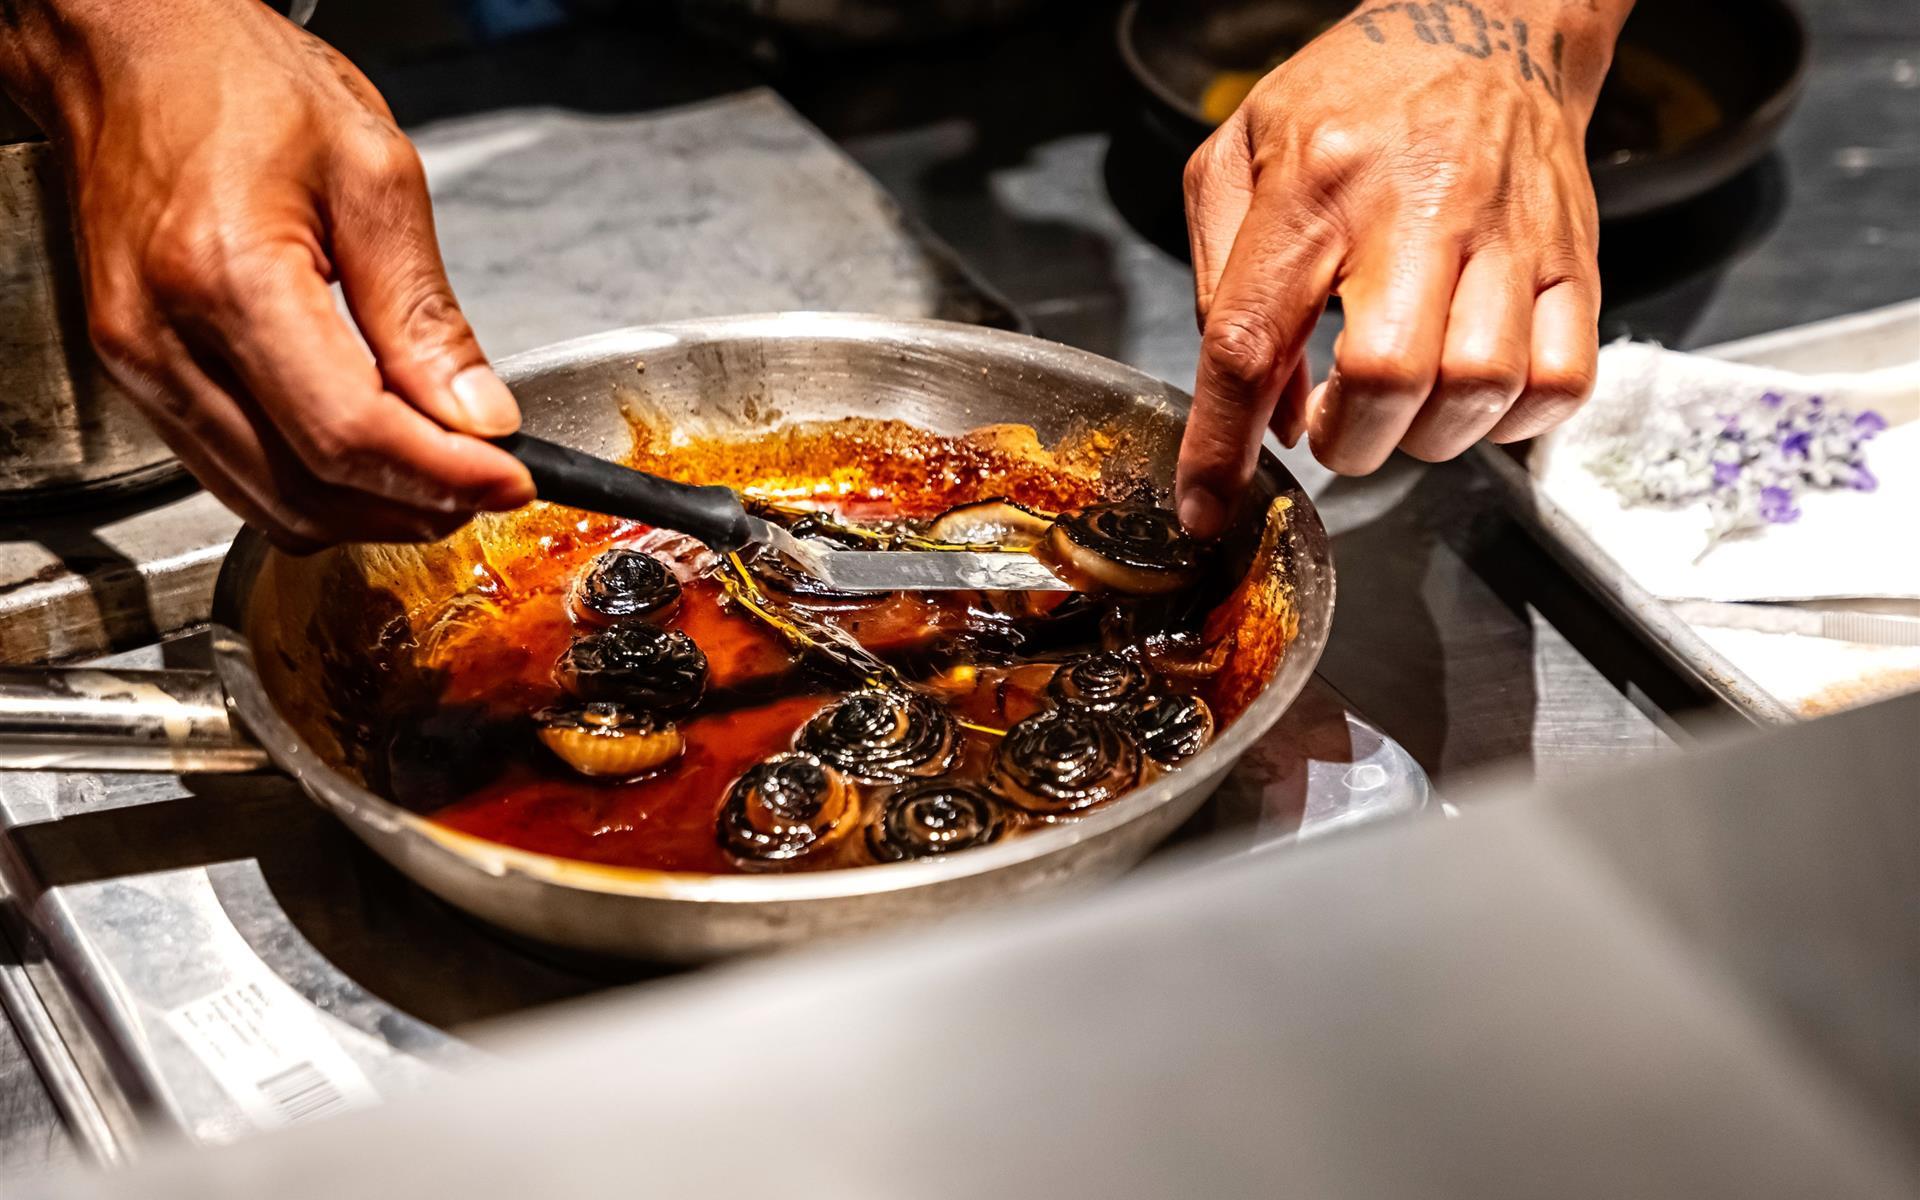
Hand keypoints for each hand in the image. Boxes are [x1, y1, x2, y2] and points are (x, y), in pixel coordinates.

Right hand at [0, 0, 532, 549]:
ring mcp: (140, 366)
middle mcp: (164, 338)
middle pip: (311, 487)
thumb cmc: (239, 82)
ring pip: (271, 502)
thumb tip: (480, 417)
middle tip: (491, 483)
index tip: (512, 478)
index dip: (444, 474)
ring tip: (444, 477)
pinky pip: (235, 474)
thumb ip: (426, 311)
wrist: (132, 51)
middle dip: (415, 504)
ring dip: (368, 509)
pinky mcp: (137, 375)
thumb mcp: (373, 175)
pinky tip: (374, 456)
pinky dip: (316, 486)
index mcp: (227, 277)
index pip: (351, 432)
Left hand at [1177, 0, 1628, 535]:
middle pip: (1385, 378)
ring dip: (1426, 437)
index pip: (1251, 339)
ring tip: (1399, 410)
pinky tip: (1471, 396)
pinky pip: (1562, 381)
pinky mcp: (1574, 259)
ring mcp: (1508, 236)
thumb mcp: (1238, 155)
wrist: (1488, 24)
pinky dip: (1512, 421)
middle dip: (1347, 442)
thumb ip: (1220, 282)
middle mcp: (1416, 208)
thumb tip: (1255, 407)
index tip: (1206, 506)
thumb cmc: (1354, 99)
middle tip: (1332, 430)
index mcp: (1314, 184)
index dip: (1222, 444)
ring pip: (1478, 390)